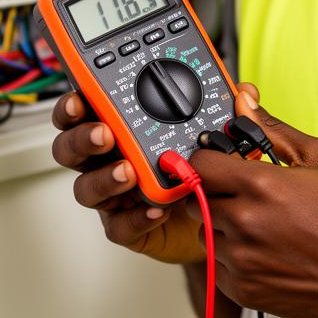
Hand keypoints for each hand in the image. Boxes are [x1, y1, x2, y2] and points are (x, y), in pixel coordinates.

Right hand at [51, 86, 255, 264]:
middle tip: (104, 133)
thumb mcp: (222, 132)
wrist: (218, 217)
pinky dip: (134, 217)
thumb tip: (244, 92)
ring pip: (87, 187)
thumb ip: (230, 109)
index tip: (81, 97)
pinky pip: (119, 225)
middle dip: (83, 138)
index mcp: (127, 125)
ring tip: (129, 173)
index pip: (90, 108)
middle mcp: (114, 157)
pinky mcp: (129, 225)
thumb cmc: (209, 168)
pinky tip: (154, 209)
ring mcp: (118, 193)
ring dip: (104, 178)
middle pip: (73, 147)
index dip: (76, 103)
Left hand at [187, 94, 317, 317]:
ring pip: (206, 233)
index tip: (218, 162)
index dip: (208, 159)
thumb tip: (246, 103)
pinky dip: (232, 257)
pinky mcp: (241, 289)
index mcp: (260, 185)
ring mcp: (241, 260)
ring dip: (223, 226)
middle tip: (246, 194)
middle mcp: (244, 223)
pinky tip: (265, 250)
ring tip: (262, 224)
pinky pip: (216, 265)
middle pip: (198, 199)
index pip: (201, 163)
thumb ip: (273, 129)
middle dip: (216, 192)